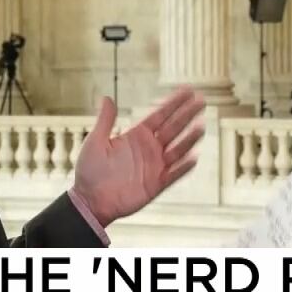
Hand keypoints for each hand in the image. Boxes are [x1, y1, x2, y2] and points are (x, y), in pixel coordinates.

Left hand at [72, 86, 205, 225]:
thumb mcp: (95, 141)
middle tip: (202, 101)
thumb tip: (107, 98)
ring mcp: (154, 166)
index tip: (187, 91)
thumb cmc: (89, 171)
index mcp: (137, 136)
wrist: (90, 200)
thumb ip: (106, 120)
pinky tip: (194, 157)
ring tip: (201, 126)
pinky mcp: (156, 185)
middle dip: (187, 114)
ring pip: (177, 149)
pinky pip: (174, 175)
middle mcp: (149, 149)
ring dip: (189, 138)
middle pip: (173, 128)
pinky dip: (184, 167)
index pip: (160, 115)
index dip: (174, 103)